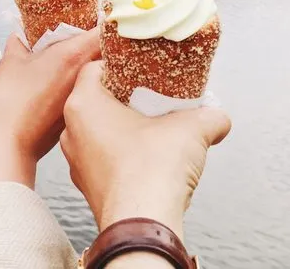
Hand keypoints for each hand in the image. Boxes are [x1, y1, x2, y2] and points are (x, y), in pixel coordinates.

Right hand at [0, 29, 100, 188]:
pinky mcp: (75, 113)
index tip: (101, 15)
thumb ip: (18, 45)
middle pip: (104, 53)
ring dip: (90, 65)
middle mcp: (84, 76)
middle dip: (99, 43)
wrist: (9, 142)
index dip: (106, 22)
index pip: (103, 32)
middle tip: (85, 34)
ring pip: (96, 74)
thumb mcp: (11, 62)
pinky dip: (79, 84)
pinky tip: (61, 83)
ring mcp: (82, 96)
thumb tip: (19, 37)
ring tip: (71, 58)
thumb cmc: (11, 100)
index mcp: (73, 56)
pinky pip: (85, 91)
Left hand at [61, 62, 230, 240]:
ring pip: (98, 131)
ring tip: (153, 129)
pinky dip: (121, 153)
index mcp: (83, 104)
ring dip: (123, 127)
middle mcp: (71, 131)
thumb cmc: (153, 170)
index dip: (119, 64)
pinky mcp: (87, 185)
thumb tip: (218, 116)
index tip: (141, 68)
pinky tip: (147, 158)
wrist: (143, 224)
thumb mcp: (191, 129)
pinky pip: (102, 158)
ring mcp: (76, 161)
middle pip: (96, 100)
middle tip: (152, 96)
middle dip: (125, 98)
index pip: (94, 68)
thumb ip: (208, 115)